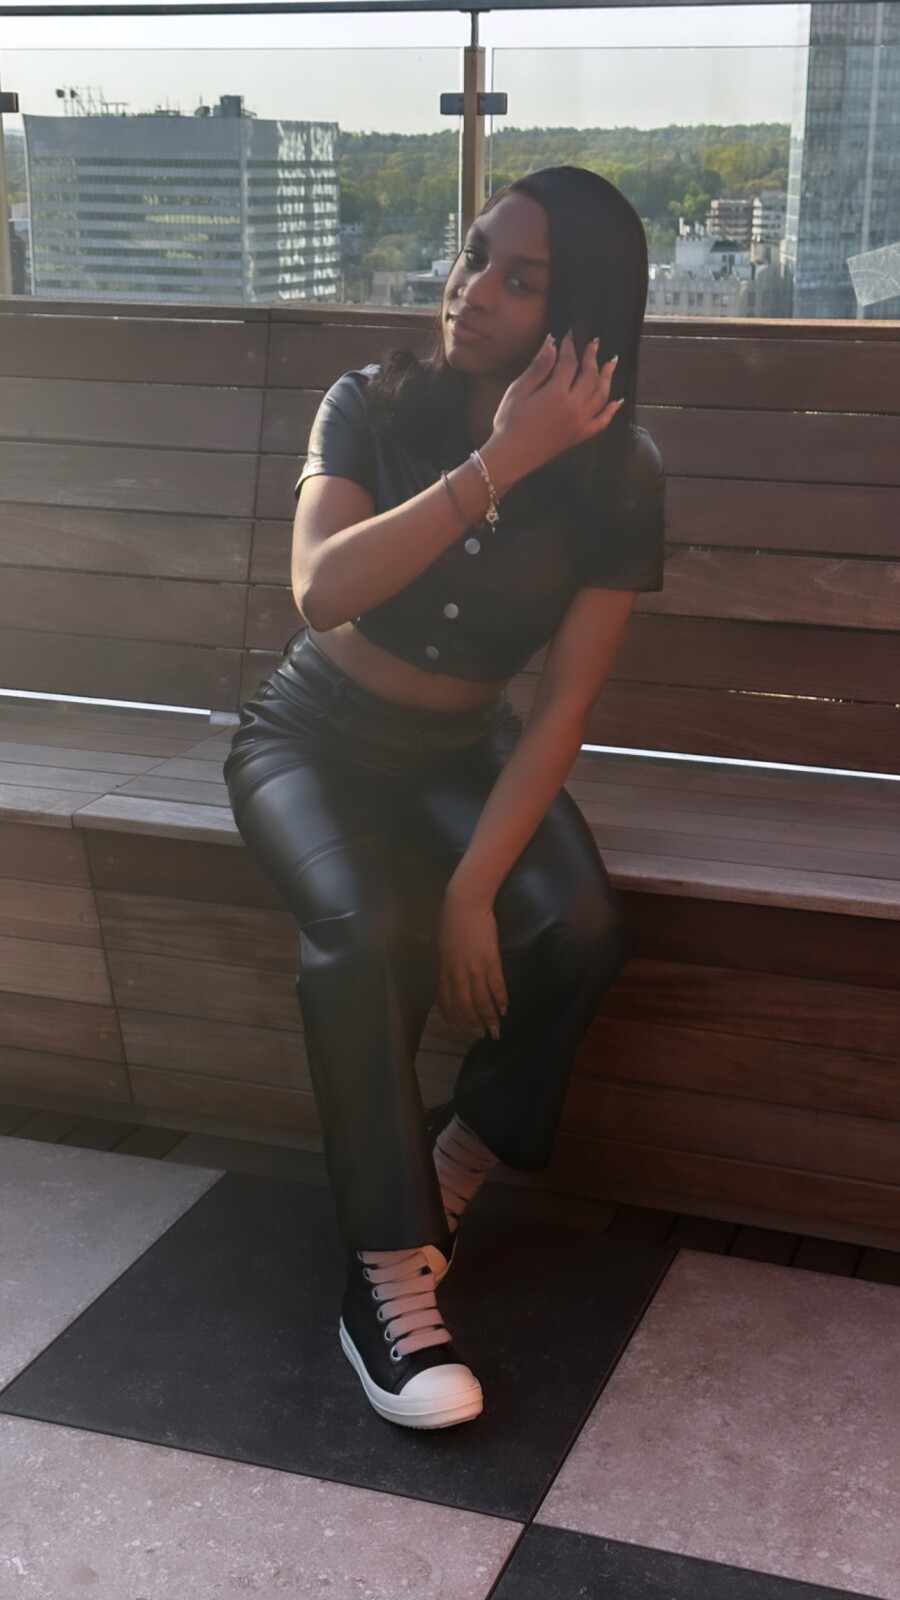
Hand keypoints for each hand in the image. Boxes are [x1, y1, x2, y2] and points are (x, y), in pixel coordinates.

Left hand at [436, 883, 508, 1043]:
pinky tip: (506, 1009)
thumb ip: (443, 961)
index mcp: (442, 969)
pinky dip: (502, 1000)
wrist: (466, 902)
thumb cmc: (450, 918)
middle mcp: (456, 974)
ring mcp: (474, 969)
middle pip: (464, 1006)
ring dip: (489, 1018)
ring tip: (495, 1030)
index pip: (445, 1000)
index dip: (451, 1016)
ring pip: (481, 1001)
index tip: (457, 1026)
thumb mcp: (439, 943)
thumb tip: (446, 972)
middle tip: (480, 1034)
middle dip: (472, 1023)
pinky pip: (497, 987)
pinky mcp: (491, 961)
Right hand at [490, 329, 623, 478]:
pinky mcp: (580, 436)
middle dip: (592, 357)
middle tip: (594, 343)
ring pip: (601, 395)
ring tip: (611, 363)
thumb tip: (552, 343)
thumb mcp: (518, 391)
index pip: (569, 363)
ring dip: (607, 377)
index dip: (570, 346)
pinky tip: (617, 401)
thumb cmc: (509, 423)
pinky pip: (602, 422)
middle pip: (590, 376)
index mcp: (557, 393)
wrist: (511, 456)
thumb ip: (538, 367)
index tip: (569, 335)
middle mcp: (574, 406)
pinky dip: (611, 410)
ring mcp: (580, 422)